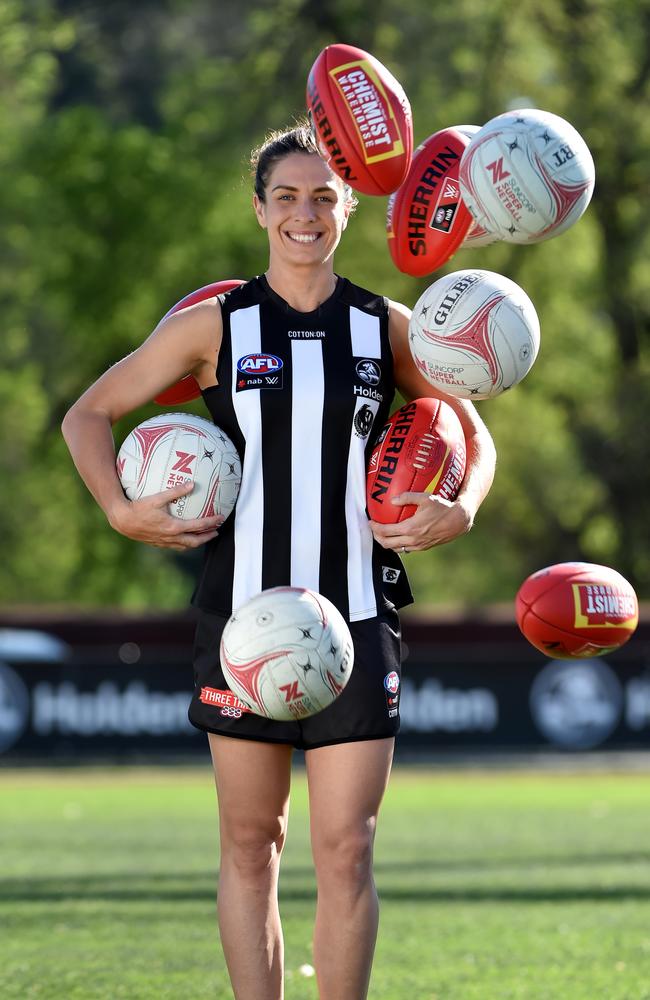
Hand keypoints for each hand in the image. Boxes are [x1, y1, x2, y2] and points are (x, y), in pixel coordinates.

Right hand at [109, 481, 223, 550]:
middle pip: (195, 541)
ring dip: (196, 542)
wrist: (122, 520)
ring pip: (185, 546)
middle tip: (217, 532)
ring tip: (203, 537)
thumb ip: (175, 491)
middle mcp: (171, 537)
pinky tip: (184, 538)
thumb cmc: (138, 507)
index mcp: (173, 527)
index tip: (221, 518)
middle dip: (207, 537)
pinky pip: (175, 547)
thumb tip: (192, 484)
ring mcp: (164, 542)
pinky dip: (184, 544)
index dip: (211, 522)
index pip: (198, 526)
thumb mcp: (157, 497)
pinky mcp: (157, 543)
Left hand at [369, 492, 474, 552]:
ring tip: (383, 534)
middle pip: (387, 544)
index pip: (385, 532)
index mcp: (410, 529)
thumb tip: (392, 499)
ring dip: (387, 543)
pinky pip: (406, 549)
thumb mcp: (425, 498)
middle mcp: (412, 540)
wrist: (458, 521)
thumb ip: (407, 497)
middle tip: (374, 529)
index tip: (370, 522)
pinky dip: (398, 545)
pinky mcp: (424, 547)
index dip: (375, 528)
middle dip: (377, 537)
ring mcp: (418, 546)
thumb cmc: (443, 508)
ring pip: (396, 549)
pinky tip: (398, 537)